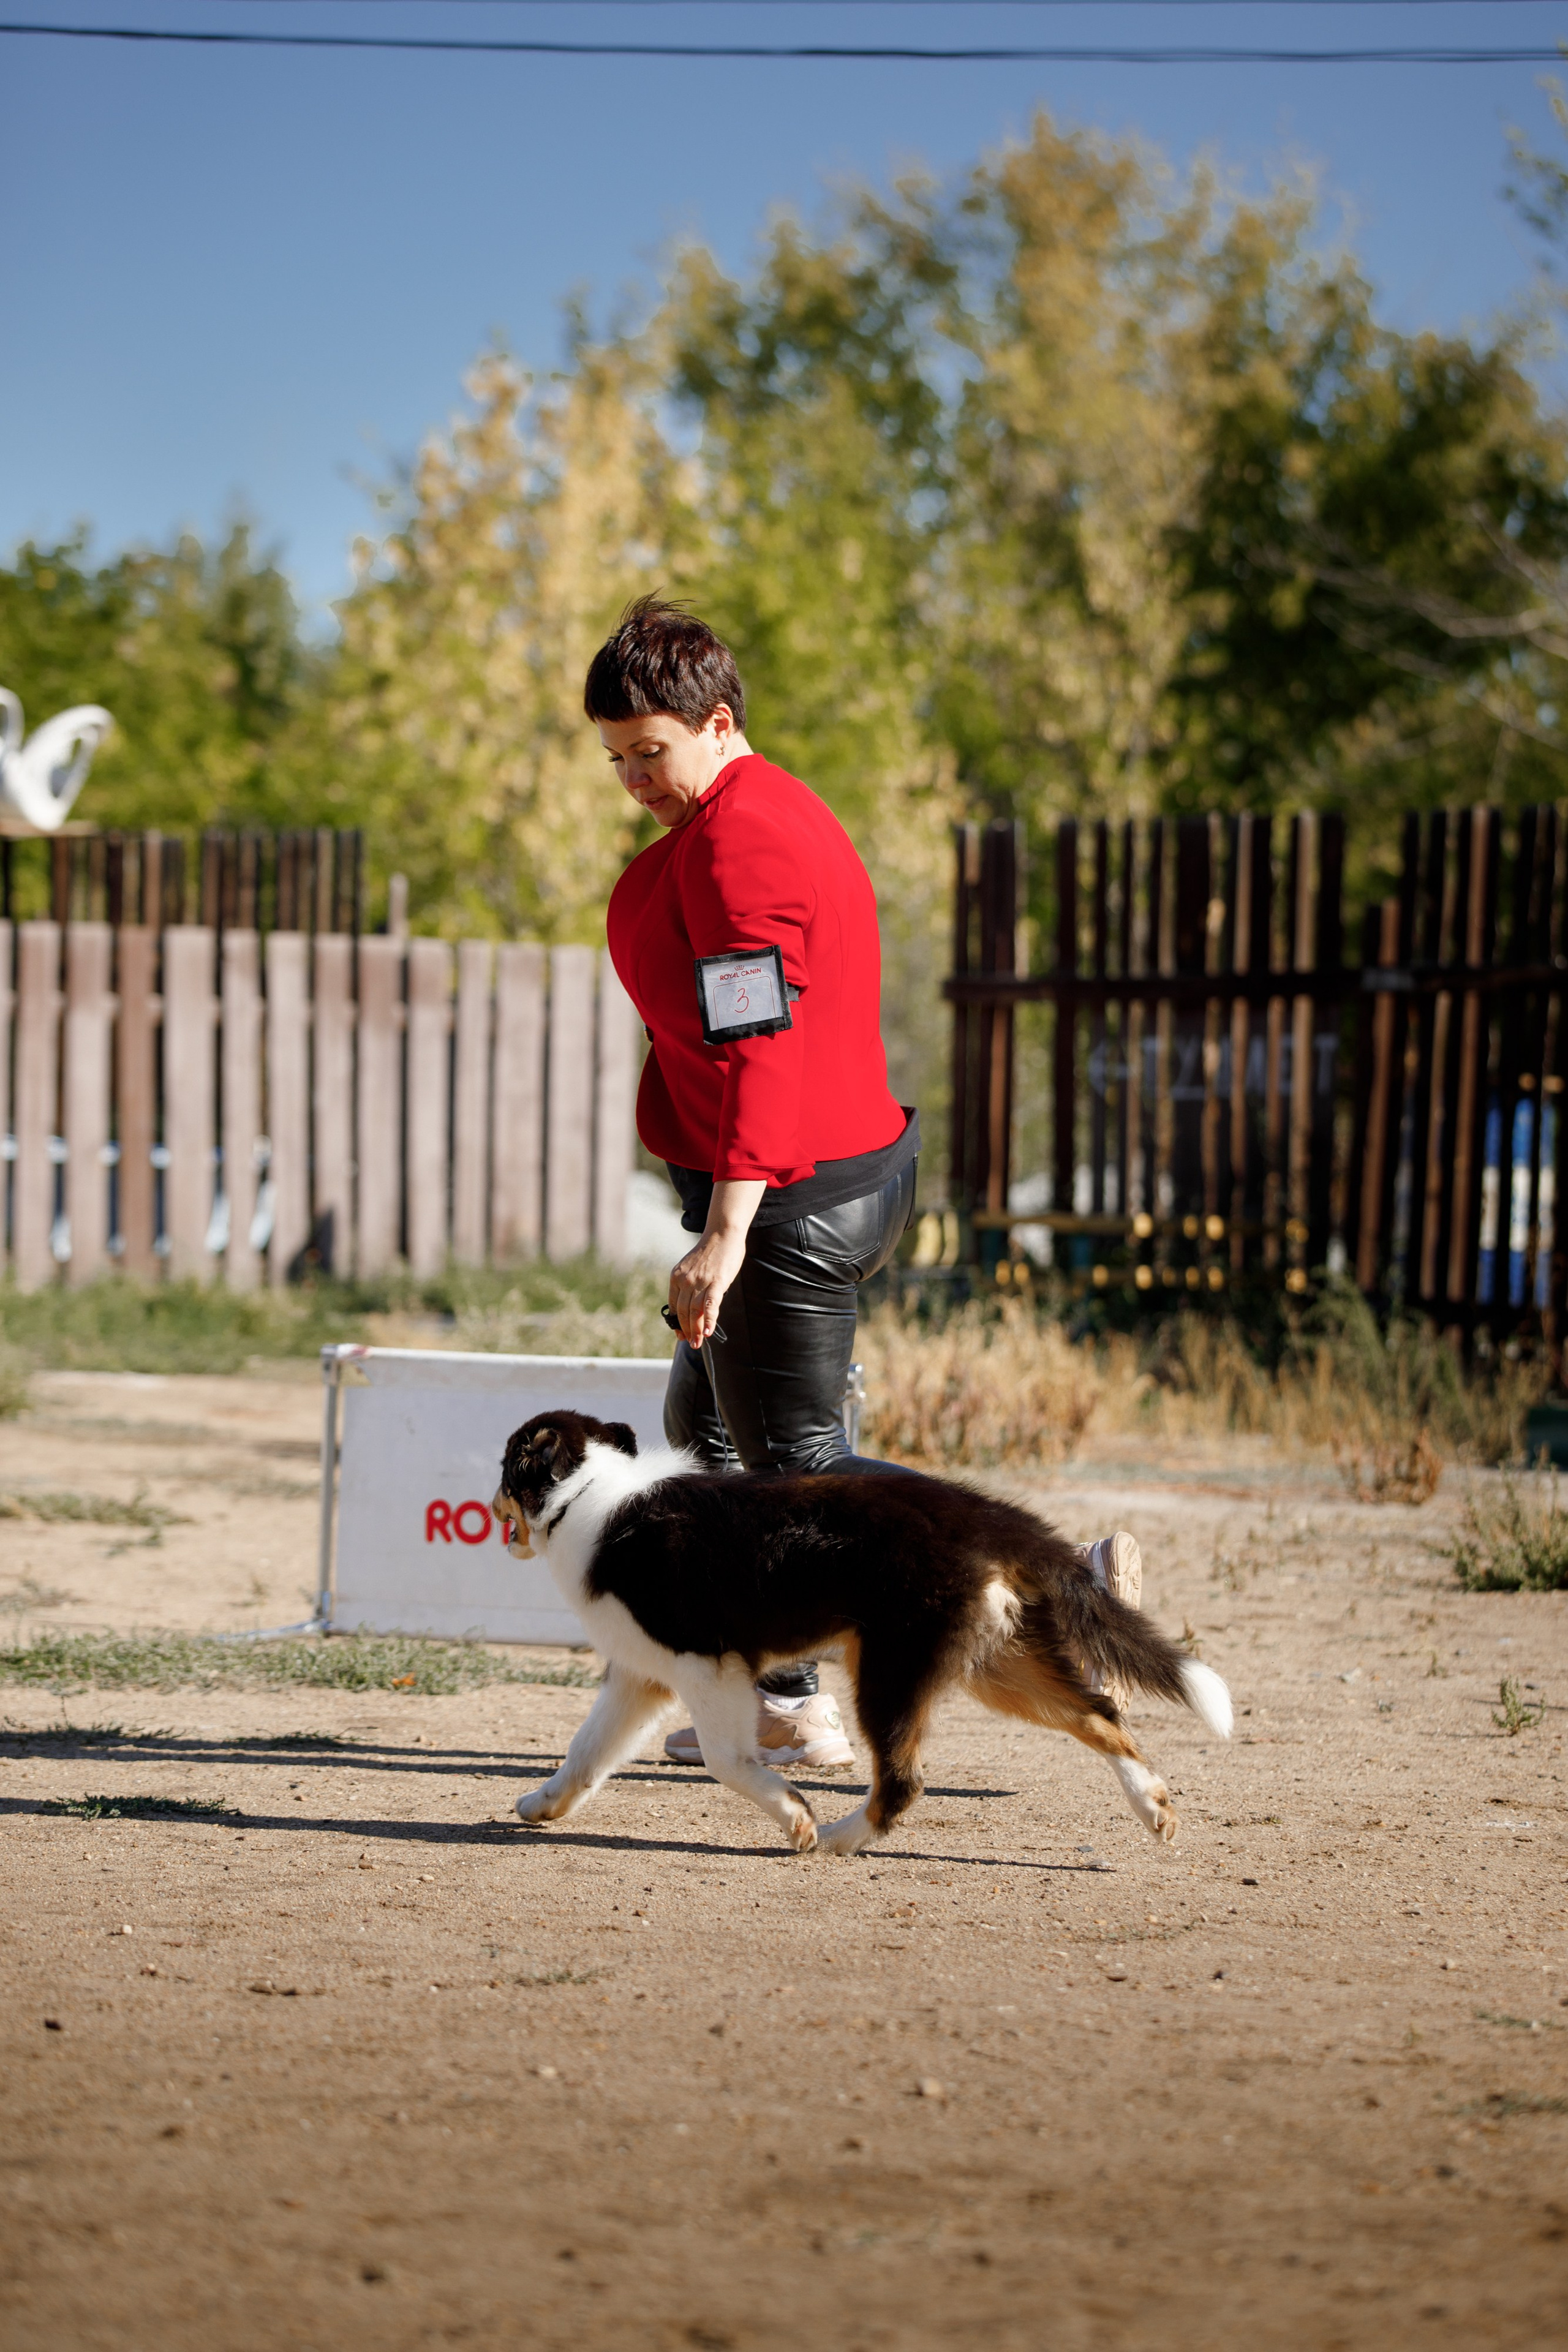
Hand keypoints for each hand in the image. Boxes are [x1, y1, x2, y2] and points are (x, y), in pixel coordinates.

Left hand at [669, 1226, 746, 1347]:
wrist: (722, 1233)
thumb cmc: (710, 1252)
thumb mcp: (692, 1268)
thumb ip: (690, 1285)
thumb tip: (694, 1306)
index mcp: (676, 1277)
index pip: (673, 1306)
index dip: (676, 1323)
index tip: (681, 1334)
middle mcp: (685, 1280)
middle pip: (682, 1312)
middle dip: (686, 1331)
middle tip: (691, 1343)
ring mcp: (700, 1281)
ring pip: (694, 1312)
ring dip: (696, 1330)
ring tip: (698, 1343)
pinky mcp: (716, 1282)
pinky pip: (710, 1305)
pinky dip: (709, 1320)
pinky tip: (709, 1332)